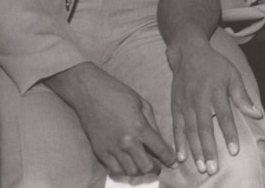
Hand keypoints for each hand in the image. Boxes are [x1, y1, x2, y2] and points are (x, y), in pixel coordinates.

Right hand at [45, 62, 176, 177]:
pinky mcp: (99, 152)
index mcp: (140, 128)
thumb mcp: (143, 104)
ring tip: (142, 163)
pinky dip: (124, 170)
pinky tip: (127, 163)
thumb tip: (159, 141)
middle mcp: (126, 142)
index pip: (160, 150)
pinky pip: (114, 170)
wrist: (91, 93)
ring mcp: (112, 149)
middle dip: (155, 168)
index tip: (173, 163)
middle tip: (158, 165)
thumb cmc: (119, 94)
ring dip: (139, 170)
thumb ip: (152, 125)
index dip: (169, 159)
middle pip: (145, 167)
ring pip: (130, 172)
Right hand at [168, 36, 262, 174]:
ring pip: (190, 130)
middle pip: (204, 127)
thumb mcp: (233, 75)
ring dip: (195, 150)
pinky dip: (178, 142)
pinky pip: (177, 127)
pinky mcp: (175, 106)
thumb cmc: (215, 65)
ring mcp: (185, 104)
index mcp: (216, 91)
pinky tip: (181, 157)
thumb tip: (257, 115)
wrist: (188, 54)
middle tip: (212, 169)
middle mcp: (199, 99)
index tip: (234, 151)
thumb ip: (243, 96)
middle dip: (208, 149)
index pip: (224, 116)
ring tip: (200, 167)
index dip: (229, 134)